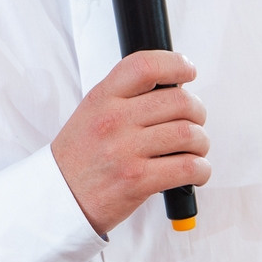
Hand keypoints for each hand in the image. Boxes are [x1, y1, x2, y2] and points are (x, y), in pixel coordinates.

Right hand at [50, 50, 209, 235]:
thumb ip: (126, 96)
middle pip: (179, 101)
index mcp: (102, 98)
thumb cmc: (81, 156)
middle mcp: (113, 120)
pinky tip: (194, 172)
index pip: (145, 65)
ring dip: (201, 143)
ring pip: (189, 134)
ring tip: (194, 150)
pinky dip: (201, 170)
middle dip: (197, 112)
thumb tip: (175, 89)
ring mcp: (125, 150)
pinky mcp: (137, 180)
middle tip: (194, 122)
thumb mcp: (91, 112)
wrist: (60, 197)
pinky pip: (188, 167)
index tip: (188, 71)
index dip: (175, 64)